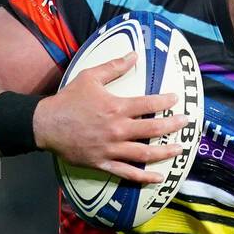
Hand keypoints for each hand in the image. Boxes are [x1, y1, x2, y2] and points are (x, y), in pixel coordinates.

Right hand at [32, 52, 190, 183]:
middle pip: (153, 129)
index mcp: (116, 107)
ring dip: (165, 152)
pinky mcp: (104, 163)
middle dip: (173, 125)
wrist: (46, 125)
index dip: (165, 101)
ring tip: (180, 149)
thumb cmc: (68, 99)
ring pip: (145, 153)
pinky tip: (158, 177)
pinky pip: (128, 173)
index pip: (148, 103)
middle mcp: (118, 129)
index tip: (176, 99)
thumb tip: (134, 55)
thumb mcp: (89, 77)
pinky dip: (144, 177)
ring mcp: (112, 149)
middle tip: (187, 123)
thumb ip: (113, 67)